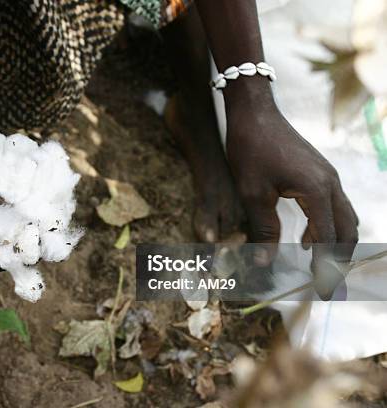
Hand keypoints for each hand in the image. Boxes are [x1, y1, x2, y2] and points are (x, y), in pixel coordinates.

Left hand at [225, 93, 357, 294]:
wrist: (254, 114)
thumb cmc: (250, 150)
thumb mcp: (252, 193)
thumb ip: (263, 229)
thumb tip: (265, 262)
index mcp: (317, 191)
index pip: (329, 239)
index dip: (325, 266)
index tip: (320, 288)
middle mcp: (331, 184)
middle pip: (347, 230)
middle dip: (339, 258)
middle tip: (324, 281)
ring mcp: (329, 176)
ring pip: (345, 217)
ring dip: (335, 241)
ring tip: (316, 261)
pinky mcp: (322, 172)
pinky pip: (335, 205)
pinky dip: (328, 225)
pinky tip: (308, 235)